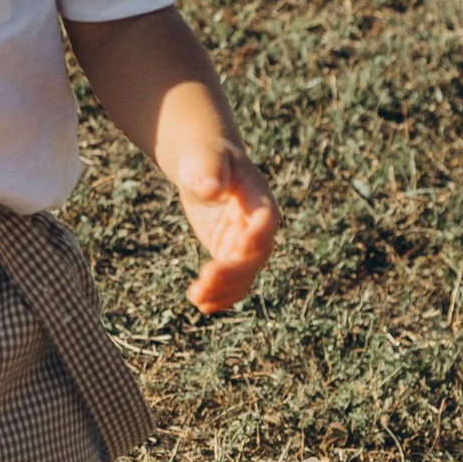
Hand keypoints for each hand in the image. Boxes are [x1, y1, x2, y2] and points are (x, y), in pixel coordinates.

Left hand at [175, 142, 279, 315]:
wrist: (204, 165)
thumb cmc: (206, 156)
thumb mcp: (205, 158)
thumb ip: (209, 170)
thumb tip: (210, 187)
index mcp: (259, 199)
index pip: (266, 221)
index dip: (256, 236)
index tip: (237, 248)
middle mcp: (257, 226)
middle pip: (255, 256)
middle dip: (233, 271)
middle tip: (206, 278)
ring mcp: (245, 243)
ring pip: (244, 275)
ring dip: (224, 290)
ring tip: (196, 297)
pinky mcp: (231, 254)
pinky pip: (232, 281)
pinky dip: (220, 295)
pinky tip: (202, 304)